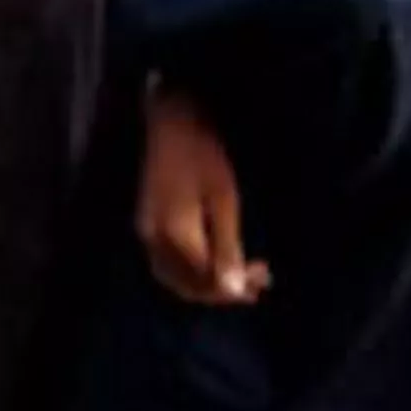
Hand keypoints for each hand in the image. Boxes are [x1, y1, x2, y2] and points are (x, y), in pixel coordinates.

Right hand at [138, 87, 265, 306]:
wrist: (171, 118)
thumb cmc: (203, 154)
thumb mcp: (223, 199)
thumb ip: (227, 247)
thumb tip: (234, 291)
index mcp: (174, 234)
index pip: (204, 280)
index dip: (233, 289)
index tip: (263, 281)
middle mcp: (154, 239)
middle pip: (187, 285)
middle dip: (222, 290)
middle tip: (257, 284)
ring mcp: (147, 231)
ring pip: (175, 276)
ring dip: (207, 283)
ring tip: (240, 277)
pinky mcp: (148, 222)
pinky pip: (168, 262)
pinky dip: (192, 270)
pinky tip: (213, 260)